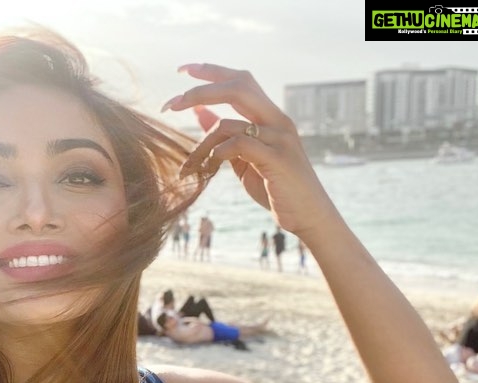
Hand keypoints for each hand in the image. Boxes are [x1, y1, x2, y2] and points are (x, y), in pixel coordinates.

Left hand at [162, 64, 337, 236]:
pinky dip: (216, 155)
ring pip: (227, 124)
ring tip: (189, 169)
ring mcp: (280, 138)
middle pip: (237, 87)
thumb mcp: (244, 159)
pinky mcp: (277, 158)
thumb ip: (225, 136)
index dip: (212, 71)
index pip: (241, 81)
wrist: (308, 217)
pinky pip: (238, 145)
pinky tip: (208, 170)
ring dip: (200, 146)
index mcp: (271, 117)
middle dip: (199, 92)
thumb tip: (198, 112)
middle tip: (169, 105)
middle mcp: (278, 120)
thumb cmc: (275, 189)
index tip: (182, 69)